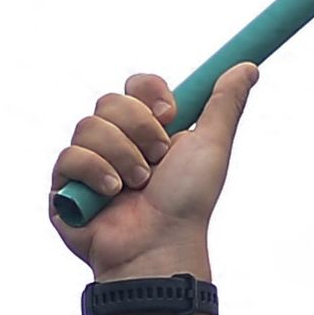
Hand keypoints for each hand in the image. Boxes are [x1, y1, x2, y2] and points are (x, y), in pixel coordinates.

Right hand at [54, 60, 255, 281]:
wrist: (160, 247)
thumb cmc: (188, 204)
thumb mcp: (211, 146)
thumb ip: (225, 103)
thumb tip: (248, 68)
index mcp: (147, 130)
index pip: (134, 86)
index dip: (148, 94)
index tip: (169, 114)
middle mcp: (116, 142)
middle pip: (108, 101)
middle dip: (138, 130)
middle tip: (157, 160)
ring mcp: (88, 164)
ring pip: (87, 126)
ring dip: (122, 156)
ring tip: (137, 186)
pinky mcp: (65, 187)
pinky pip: (69, 156)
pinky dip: (95, 173)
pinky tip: (112, 196)